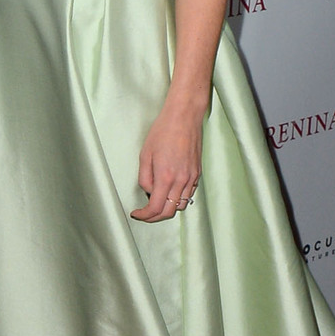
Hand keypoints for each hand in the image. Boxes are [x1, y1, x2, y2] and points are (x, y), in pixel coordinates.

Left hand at [132, 105, 202, 221]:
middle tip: (145, 214)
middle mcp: (181, 181)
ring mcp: (192, 178)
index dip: (145, 216)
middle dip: (155, 217)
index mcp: (166, 177)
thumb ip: (145, 178)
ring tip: (156, 203)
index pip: (156, 208)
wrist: (184, 118)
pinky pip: (189, 194)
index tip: (137, 214)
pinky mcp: (197, 173)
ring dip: (168, 209)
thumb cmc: (162, 132)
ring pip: (181, 205)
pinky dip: (178, 199)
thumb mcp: (145, 155)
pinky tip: (169, 192)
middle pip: (170, 212)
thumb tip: (149, 192)